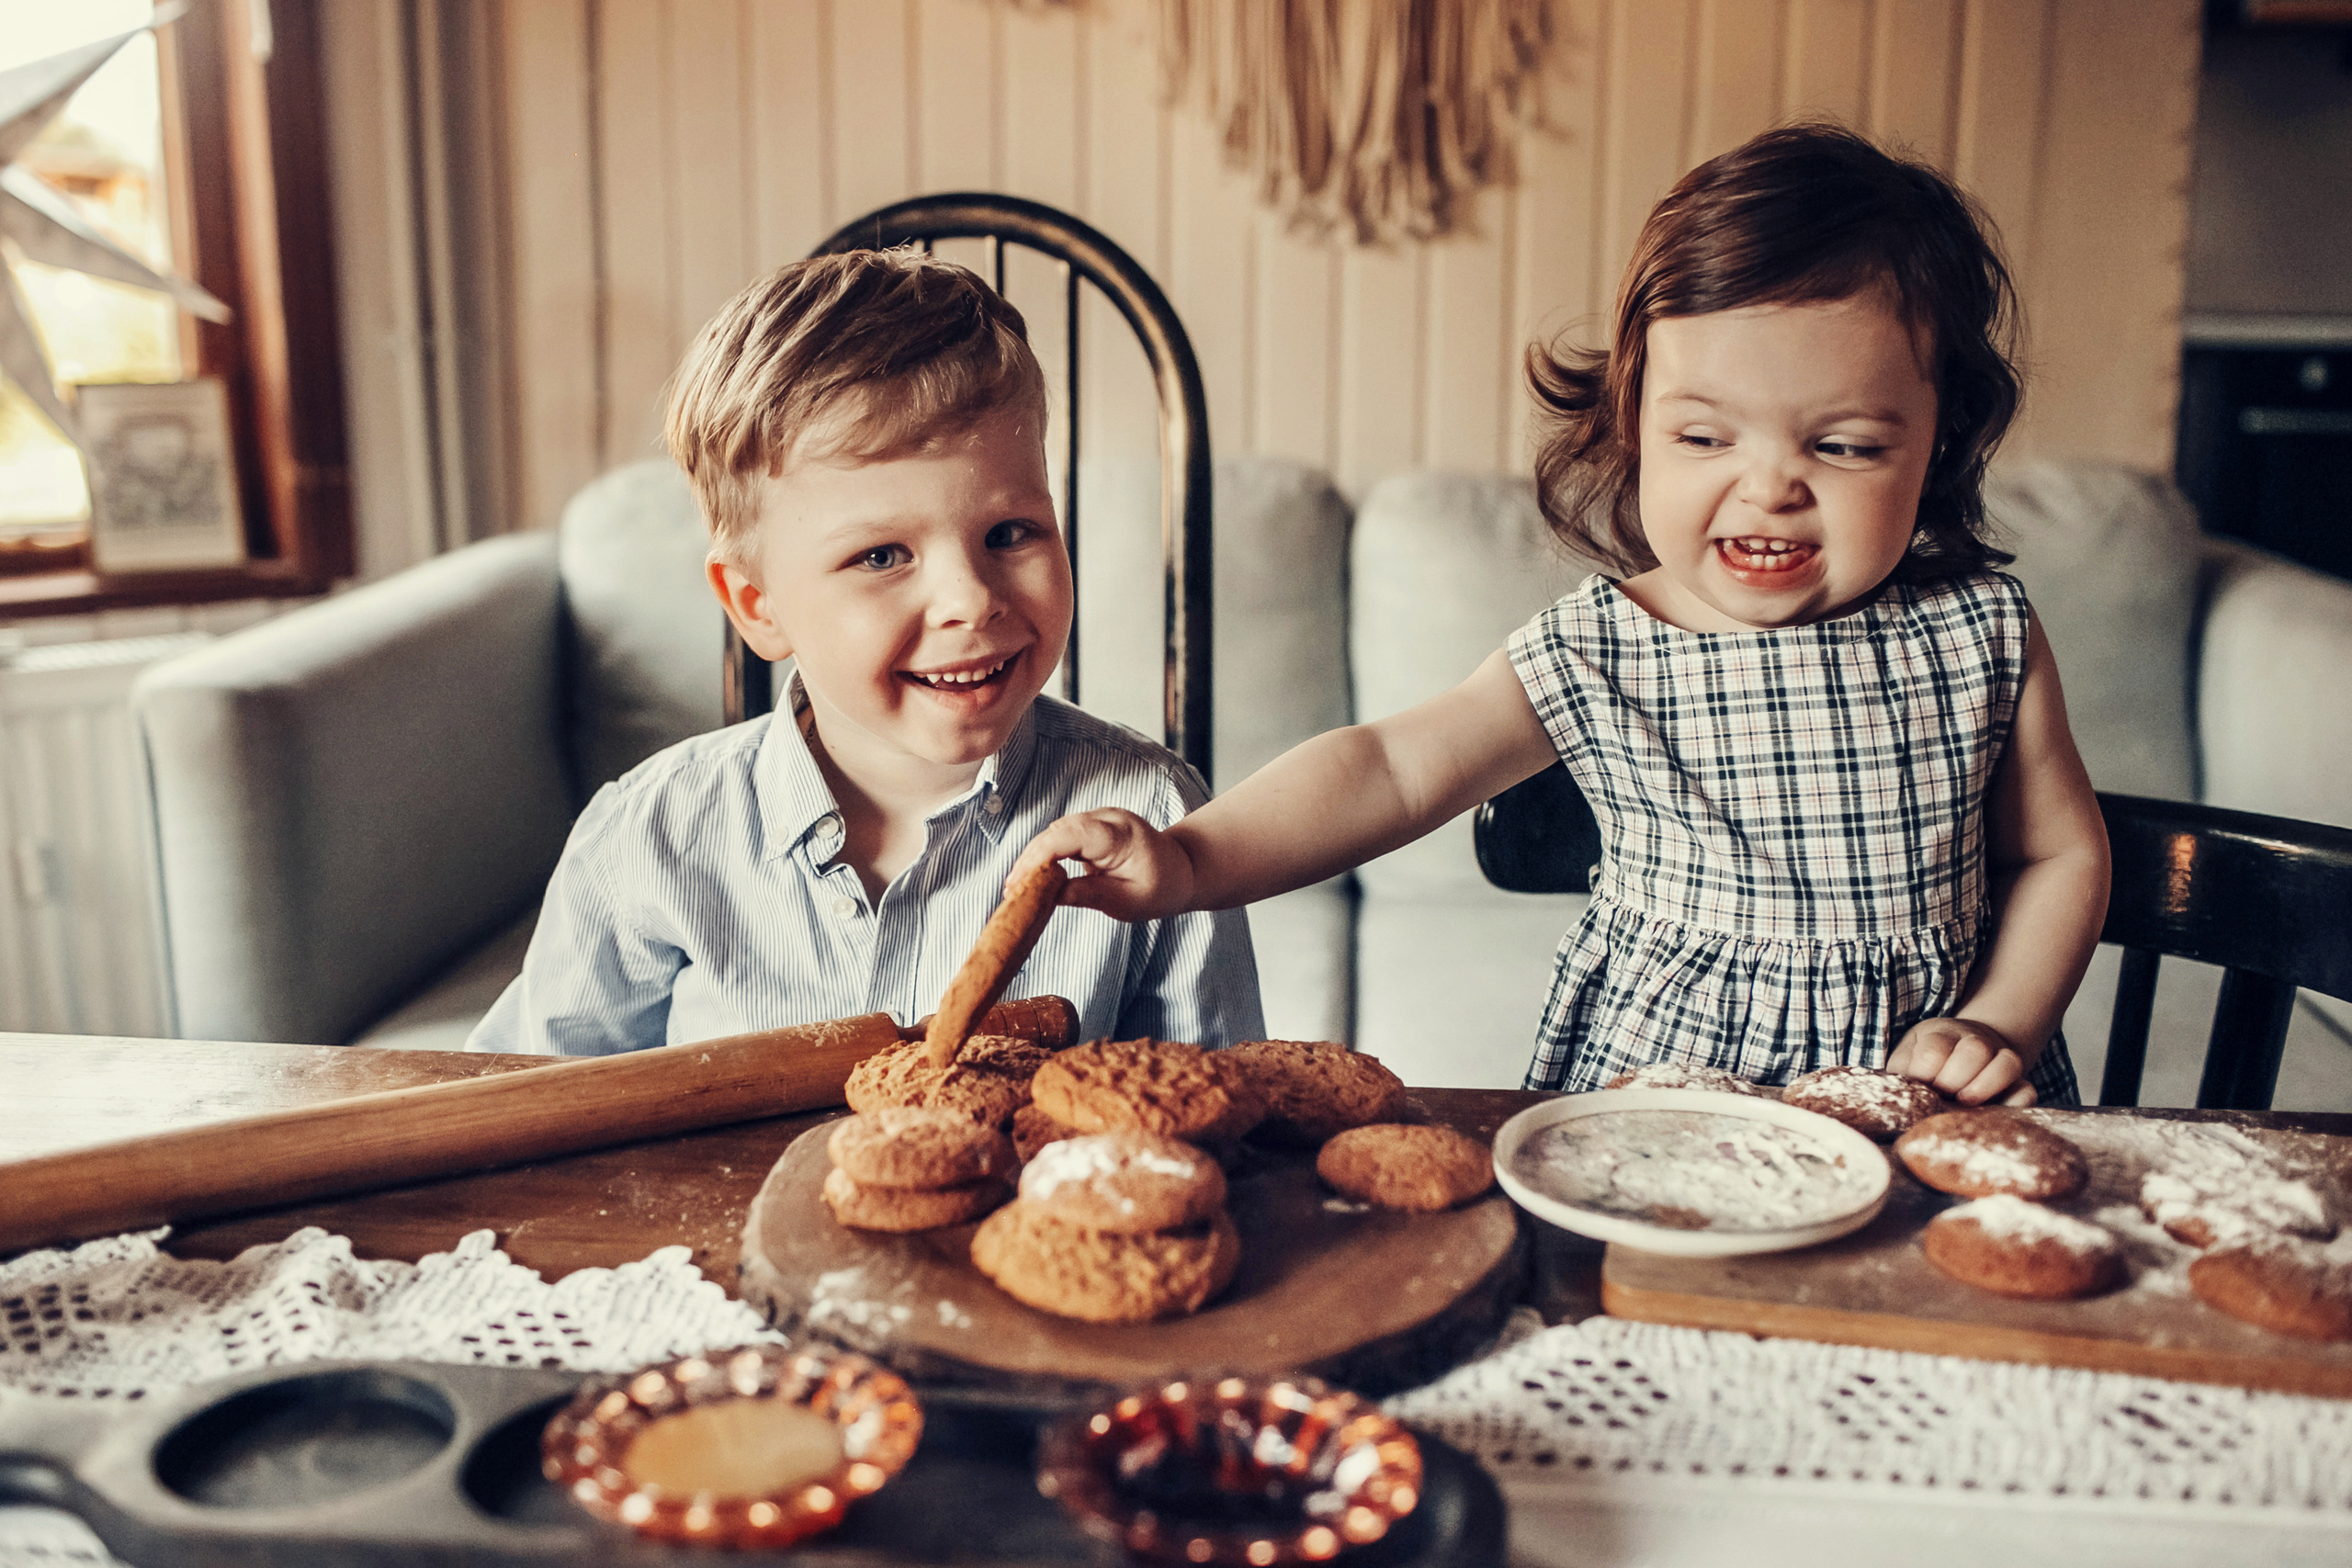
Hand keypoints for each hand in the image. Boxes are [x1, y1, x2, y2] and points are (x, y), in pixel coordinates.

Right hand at [1009, 809, 1196, 923]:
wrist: (1183, 869)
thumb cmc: (1161, 888)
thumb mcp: (1129, 902)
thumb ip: (1090, 896)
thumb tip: (1051, 896)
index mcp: (1120, 835)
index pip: (1070, 836)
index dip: (1039, 857)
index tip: (1020, 884)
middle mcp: (1108, 818)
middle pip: (1057, 831)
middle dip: (1030, 860)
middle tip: (1010, 893)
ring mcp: (1100, 818)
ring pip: (1055, 832)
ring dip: (1034, 858)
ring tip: (1016, 889)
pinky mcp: (1094, 825)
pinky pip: (1063, 835)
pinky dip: (1046, 855)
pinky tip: (1033, 878)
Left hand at [1888, 1017, 2036, 1106]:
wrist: (1963, 1049)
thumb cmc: (1924, 1062)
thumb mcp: (1905, 1059)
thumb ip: (1900, 1072)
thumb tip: (1889, 1095)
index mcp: (1940, 1034)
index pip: (1935, 1050)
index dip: (1926, 1073)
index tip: (1921, 1086)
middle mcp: (1974, 1041)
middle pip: (1975, 1050)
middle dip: (1954, 1079)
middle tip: (1943, 1096)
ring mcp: (1999, 1059)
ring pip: (2006, 1063)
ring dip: (1985, 1086)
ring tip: (1965, 1103)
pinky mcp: (2018, 1082)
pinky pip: (2027, 1090)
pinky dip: (2017, 1103)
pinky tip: (1996, 1113)